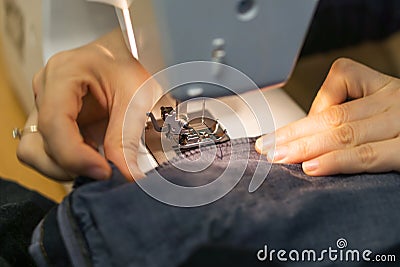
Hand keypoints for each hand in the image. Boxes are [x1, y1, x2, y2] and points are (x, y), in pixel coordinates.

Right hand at [17, 29, 155, 180]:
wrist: (132, 55)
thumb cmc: (132, 63)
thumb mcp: (136, 98)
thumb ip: (126, 138)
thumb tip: (125, 175)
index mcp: (63, 74)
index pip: (54, 123)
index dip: (75, 156)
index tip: (104, 171)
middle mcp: (47, 90)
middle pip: (36, 145)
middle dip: (68, 166)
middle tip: (103, 172)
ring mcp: (47, 106)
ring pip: (36, 152)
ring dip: (65, 168)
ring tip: (99, 165)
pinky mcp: (56, 121)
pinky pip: (50, 151)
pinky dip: (70, 162)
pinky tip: (95, 159)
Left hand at [256, 58, 399, 175]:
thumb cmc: (399, 132)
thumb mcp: (380, 114)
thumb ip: (348, 118)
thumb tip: (303, 137)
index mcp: (383, 88)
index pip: (337, 87)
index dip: (303, 114)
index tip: (275, 136)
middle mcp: (393, 100)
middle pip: (332, 115)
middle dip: (293, 134)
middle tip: (265, 148)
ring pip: (343, 133)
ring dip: (305, 147)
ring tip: (279, 157)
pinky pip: (366, 155)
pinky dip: (336, 161)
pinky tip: (312, 167)